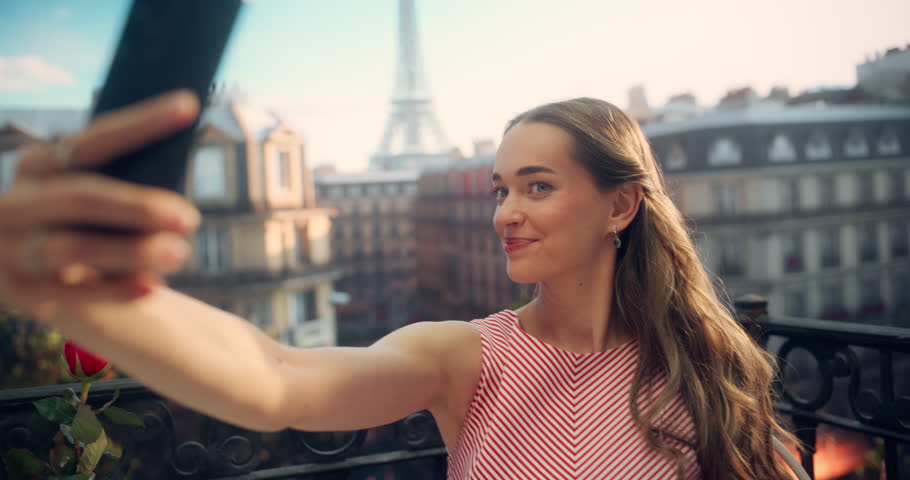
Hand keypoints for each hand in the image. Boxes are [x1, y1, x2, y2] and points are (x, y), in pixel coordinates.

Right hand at [0, 90, 201, 323]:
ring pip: (72, 248)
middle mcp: (14, 203)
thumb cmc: (76, 224)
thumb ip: (117, 179)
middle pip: (80, 198)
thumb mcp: (83, 192)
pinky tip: (152, 286)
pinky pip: (70, 295)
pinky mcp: (18, 292)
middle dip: (138, 206)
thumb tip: (176, 168)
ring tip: (180, 253)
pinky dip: (114, 290)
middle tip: (189, 218)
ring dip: (131, 251)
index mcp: (36, 166)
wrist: (22, 270)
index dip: (139, 124)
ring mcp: (8, 249)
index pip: (90, 141)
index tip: (188, 107)